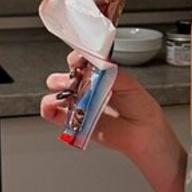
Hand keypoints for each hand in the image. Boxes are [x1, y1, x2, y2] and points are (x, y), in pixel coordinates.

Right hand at [40, 50, 163, 157]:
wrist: (143, 132)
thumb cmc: (140, 107)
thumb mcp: (129, 83)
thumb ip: (111, 72)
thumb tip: (96, 64)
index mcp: (99, 75)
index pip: (80, 61)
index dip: (76, 58)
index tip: (78, 60)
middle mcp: (88, 88)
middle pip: (65, 75)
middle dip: (66, 75)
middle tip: (76, 81)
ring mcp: (80, 104)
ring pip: (56, 92)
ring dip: (57, 90)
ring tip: (69, 94)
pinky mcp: (75, 121)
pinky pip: (53, 113)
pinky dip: (48, 108)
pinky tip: (53, 106)